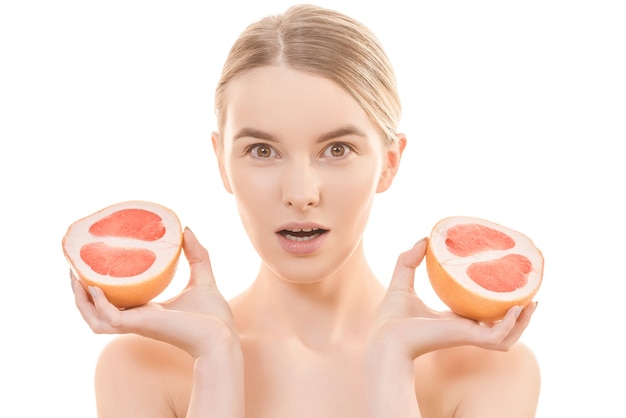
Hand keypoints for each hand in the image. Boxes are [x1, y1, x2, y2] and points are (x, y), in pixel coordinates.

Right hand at [71, 227, 238, 358]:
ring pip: (95, 319)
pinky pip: (111, 319)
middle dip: (80, 295)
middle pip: (96, 313)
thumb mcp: (202, 278)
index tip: (90, 267)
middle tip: (73, 270)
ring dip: (81, 302)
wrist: (222, 336)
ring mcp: (138, 325)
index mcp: (147, 311)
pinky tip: (95, 288)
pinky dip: (99, 305)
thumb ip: (196, 254)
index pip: (114, 303)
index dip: (98, 289)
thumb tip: (187, 229)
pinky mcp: (142, 326)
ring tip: (75, 278)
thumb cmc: (213, 316)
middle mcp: (138, 319)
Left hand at [369, 238, 536, 359]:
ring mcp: (467, 336)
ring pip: (506, 336)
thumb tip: (423, 239)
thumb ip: (409, 260)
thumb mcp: (402, 282)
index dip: (497, 304)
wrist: (385, 337)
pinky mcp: (466, 338)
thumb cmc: (390, 318)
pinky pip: (498, 336)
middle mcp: (463, 329)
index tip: (508, 287)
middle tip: (532, 297)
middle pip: (500, 327)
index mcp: (452, 320)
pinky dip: (510, 324)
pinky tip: (515, 308)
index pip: (481, 314)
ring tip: (532, 302)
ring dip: (522, 322)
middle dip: (520, 316)